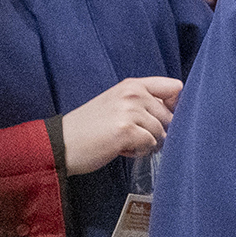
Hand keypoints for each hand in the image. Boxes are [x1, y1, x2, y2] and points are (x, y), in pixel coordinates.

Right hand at [60, 77, 181, 174]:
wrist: (59, 143)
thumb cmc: (89, 128)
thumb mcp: (117, 105)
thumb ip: (144, 103)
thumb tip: (176, 113)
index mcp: (132, 85)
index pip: (175, 87)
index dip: (176, 106)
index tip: (165, 118)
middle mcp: (133, 94)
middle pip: (171, 116)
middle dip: (157, 131)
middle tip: (131, 135)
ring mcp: (130, 111)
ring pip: (162, 132)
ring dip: (147, 143)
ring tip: (123, 141)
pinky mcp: (126, 130)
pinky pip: (151, 144)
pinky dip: (139, 151)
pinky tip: (120, 149)